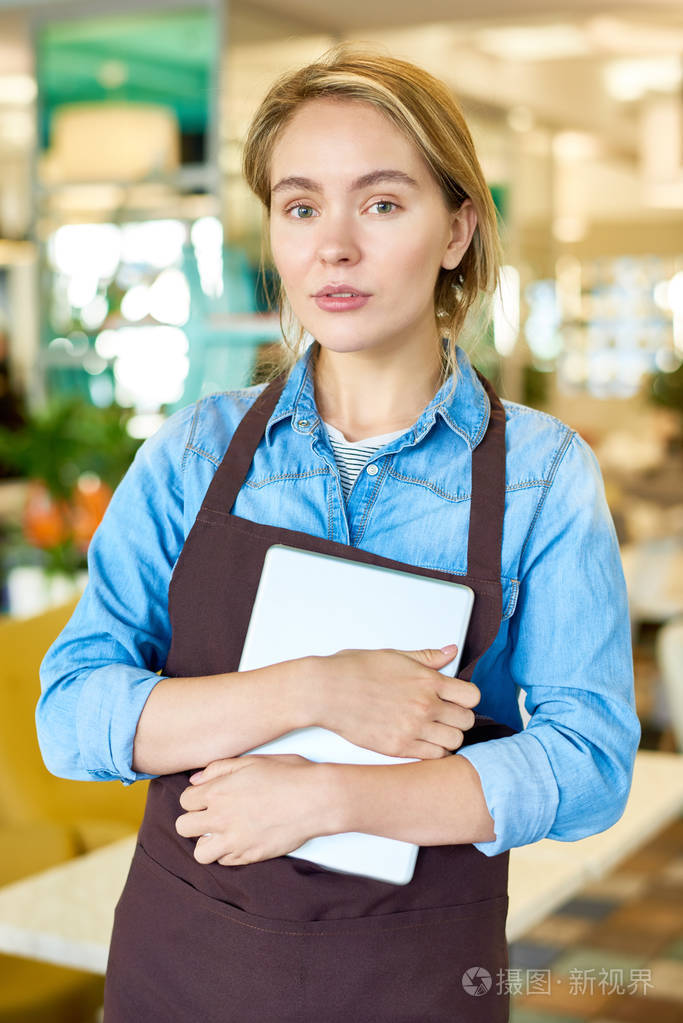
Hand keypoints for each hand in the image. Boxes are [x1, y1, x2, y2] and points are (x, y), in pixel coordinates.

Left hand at [175, 754, 332, 865]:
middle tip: (212, 816)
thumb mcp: (252, 761)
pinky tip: (242, 840)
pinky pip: (225, 862)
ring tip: (223, 833)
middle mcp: (220, 818)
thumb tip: (196, 780)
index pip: (184, 801)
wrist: (316, 799)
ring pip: (199, 853)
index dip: (196, 798)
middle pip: (184, 827)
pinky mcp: (250, 856)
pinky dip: (229, 853)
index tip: (208, 798)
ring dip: (207, 843)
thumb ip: (219, 768)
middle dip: (195, 821)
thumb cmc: (288, 774)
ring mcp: (234, 840)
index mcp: (218, 791)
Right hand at [311, 646, 479, 759]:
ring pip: (454, 741)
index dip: (467, 698)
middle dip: (459, 717)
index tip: (457, 699)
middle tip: (445, 715)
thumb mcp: (394, 656)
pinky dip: (433, 751)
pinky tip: (422, 742)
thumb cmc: (353, 670)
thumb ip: (427, 657)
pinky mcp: (399, 748)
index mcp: (427, 680)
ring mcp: (413, 729)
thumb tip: (450, 652)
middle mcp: (425, 706)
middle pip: (467, 721)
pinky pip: (434, 756)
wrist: (326, 691)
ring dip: (448, 736)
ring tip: (434, 730)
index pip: (471, 696)